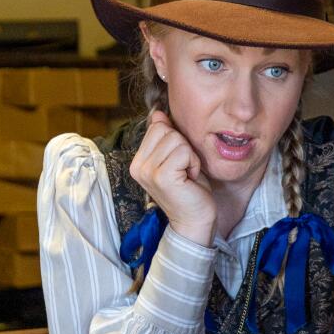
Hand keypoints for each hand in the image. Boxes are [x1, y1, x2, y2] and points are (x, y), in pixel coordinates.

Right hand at [129, 110, 216, 246]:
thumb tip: (157, 113)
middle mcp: (138, 166)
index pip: (157, 126)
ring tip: (186, 174)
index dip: (176, 140)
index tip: (179, 163)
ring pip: (176, 139)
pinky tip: (190, 178)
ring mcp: (147, 172)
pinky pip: (183, 151)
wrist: (195, 220)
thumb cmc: (189, 189)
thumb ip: (165, 137)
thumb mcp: (176, 157)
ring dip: (189, 156)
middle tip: (184, 169)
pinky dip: (193, 162)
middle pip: (166, 130)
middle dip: (183, 146)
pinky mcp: (161, 177)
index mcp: (138, 161)